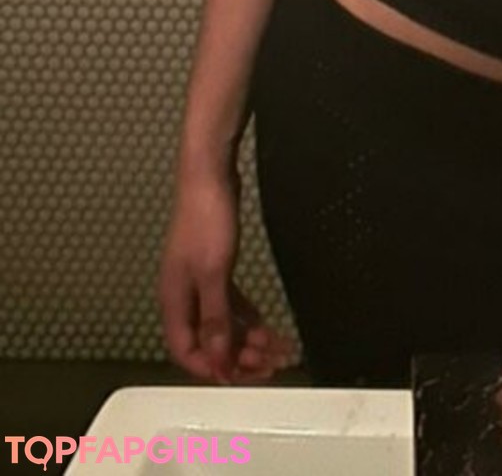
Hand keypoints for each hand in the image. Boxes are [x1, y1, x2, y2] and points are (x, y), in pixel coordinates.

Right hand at [158, 164, 299, 383]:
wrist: (209, 175)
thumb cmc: (206, 218)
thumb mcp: (214, 272)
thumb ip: (216, 317)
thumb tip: (218, 358)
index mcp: (175, 300)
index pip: (187, 351)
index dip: (212, 367)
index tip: (242, 376)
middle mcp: (184, 295)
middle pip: (208, 340)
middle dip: (239, 356)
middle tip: (270, 363)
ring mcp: (199, 280)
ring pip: (222, 322)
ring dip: (248, 338)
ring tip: (277, 348)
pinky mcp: (214, 266)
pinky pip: (229, 303)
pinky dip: (246, 317)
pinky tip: (264, 325)